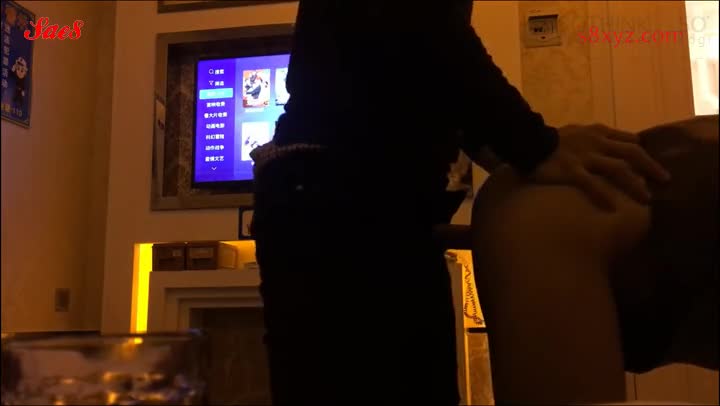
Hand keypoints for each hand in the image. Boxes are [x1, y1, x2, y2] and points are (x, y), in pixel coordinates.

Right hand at [530, 124, 670, 209]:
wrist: (525, 141)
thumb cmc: (548, 140)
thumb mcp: (575, 132)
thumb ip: (594, 137)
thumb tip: (609, 146)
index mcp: (595, 133)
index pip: (627, 140)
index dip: (642, 151)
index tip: (651, 164)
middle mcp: (594, 143)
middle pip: (630, 153)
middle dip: (650, 166)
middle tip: (664, 180)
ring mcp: (583, 157)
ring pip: (617, 170)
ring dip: (634, 184)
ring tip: (647, 199)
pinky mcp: (571, 171)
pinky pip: (591, 185)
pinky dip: (604, 196)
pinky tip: (613, 209)